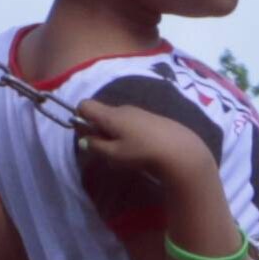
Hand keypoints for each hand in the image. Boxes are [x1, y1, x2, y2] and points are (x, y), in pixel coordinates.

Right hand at [73, 96, 219, 201]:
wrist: (179, 149)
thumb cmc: (141, 152)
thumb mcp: (114, 154)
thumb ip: (96, 146)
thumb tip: (83, 140)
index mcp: (110, 115)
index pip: (85, 105)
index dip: (79, 117)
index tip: (85, 134)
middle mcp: (122, 108)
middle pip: (101, 112)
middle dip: (97, 128)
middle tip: (105, 148)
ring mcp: (138, 111)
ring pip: (116, 118)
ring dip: (113, 132)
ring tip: (124, 150)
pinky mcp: (150, 117)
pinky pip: (130, 121)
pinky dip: (127, 132)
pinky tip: (139, 147)